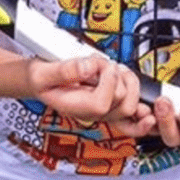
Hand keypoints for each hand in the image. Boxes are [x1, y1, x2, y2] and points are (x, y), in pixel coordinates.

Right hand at [27, 55, 151, 135]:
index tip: (100, 65)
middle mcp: (93, 114)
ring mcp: (104, 111)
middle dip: (121, 80)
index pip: (102, 104)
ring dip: (129, 80)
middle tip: (107, 66)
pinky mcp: (111, 104)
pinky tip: (133, 84)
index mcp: (76, 108)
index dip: (107, 81)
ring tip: (113, 68)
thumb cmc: (41, 80)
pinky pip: (133, 112)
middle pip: (123, 106)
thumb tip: (87, 68)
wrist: (41, 82)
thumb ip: (63, 70)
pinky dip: (139, 99)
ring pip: (132, 104)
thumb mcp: (42, 73)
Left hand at [154, 71, 179, 152]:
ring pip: (159, 131)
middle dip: (167, 121)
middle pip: (174, 138)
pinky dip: (146, 112)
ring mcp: (174, 129)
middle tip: (166, 103)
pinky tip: (145, 102)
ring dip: (153, 117)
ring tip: (155, 101)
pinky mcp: (162, 120)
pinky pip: (150, 121)